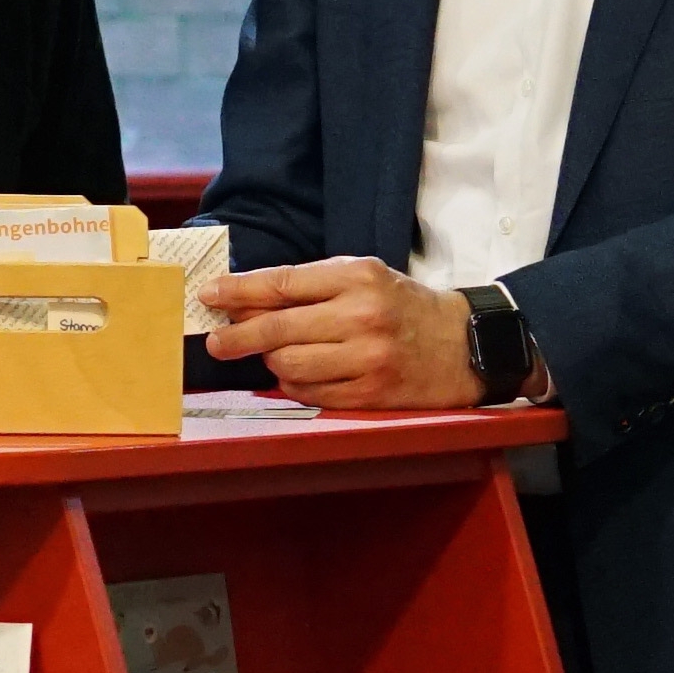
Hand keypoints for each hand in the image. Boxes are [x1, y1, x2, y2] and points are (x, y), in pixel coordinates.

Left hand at [195, 255, 488, 411]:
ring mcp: (367, 359)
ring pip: (289, 365)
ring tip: (278, 354)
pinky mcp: (370, 395)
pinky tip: (301, 375)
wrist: (464, 345)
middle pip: (278, 328)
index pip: (283, 283)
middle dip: (237, 336)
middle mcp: (362, 317)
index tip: (209, 295)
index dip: (239, 291)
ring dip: (273, 362)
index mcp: (358, 278)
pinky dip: (295, 386)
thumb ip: (310, 284)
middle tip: (215, 342)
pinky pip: (309, 394)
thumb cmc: (404, 307)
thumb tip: (245, 300)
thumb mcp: (364, 278)